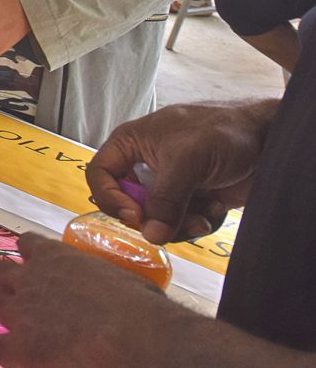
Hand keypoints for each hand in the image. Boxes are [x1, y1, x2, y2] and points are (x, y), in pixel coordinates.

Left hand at [0, 233, 181, 367]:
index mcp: (56, 256)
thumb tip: (115, 293)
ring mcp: (20, 310)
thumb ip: (103, 281)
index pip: (27, 244)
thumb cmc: (142, 310)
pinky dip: (4, 350)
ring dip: (2, 311)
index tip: (36, 266)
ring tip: (16, 324)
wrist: (135, 341)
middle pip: (0, 271)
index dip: (29, 257)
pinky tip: (17, 356)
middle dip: (7, 282)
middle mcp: (30, 277)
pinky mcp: (21, 345)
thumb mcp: (122, 281)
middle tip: (21, 296)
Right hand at [85, 100, 269, 244]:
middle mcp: (143, 166)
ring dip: (182, 225)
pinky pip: (182, 224)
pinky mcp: (191, 199)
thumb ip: (165, 198)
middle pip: (128, 205)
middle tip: (176, 222)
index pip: (100, 176)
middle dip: (154, 219)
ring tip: (205, 214)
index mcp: (129, 144)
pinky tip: (217, 206)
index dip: (110, 198)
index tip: (135, 216)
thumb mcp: (186, 159)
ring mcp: (168, 184)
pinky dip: (201, 222)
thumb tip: (150, 235)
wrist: (268, 138)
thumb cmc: (222, 131)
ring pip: (156, 220)